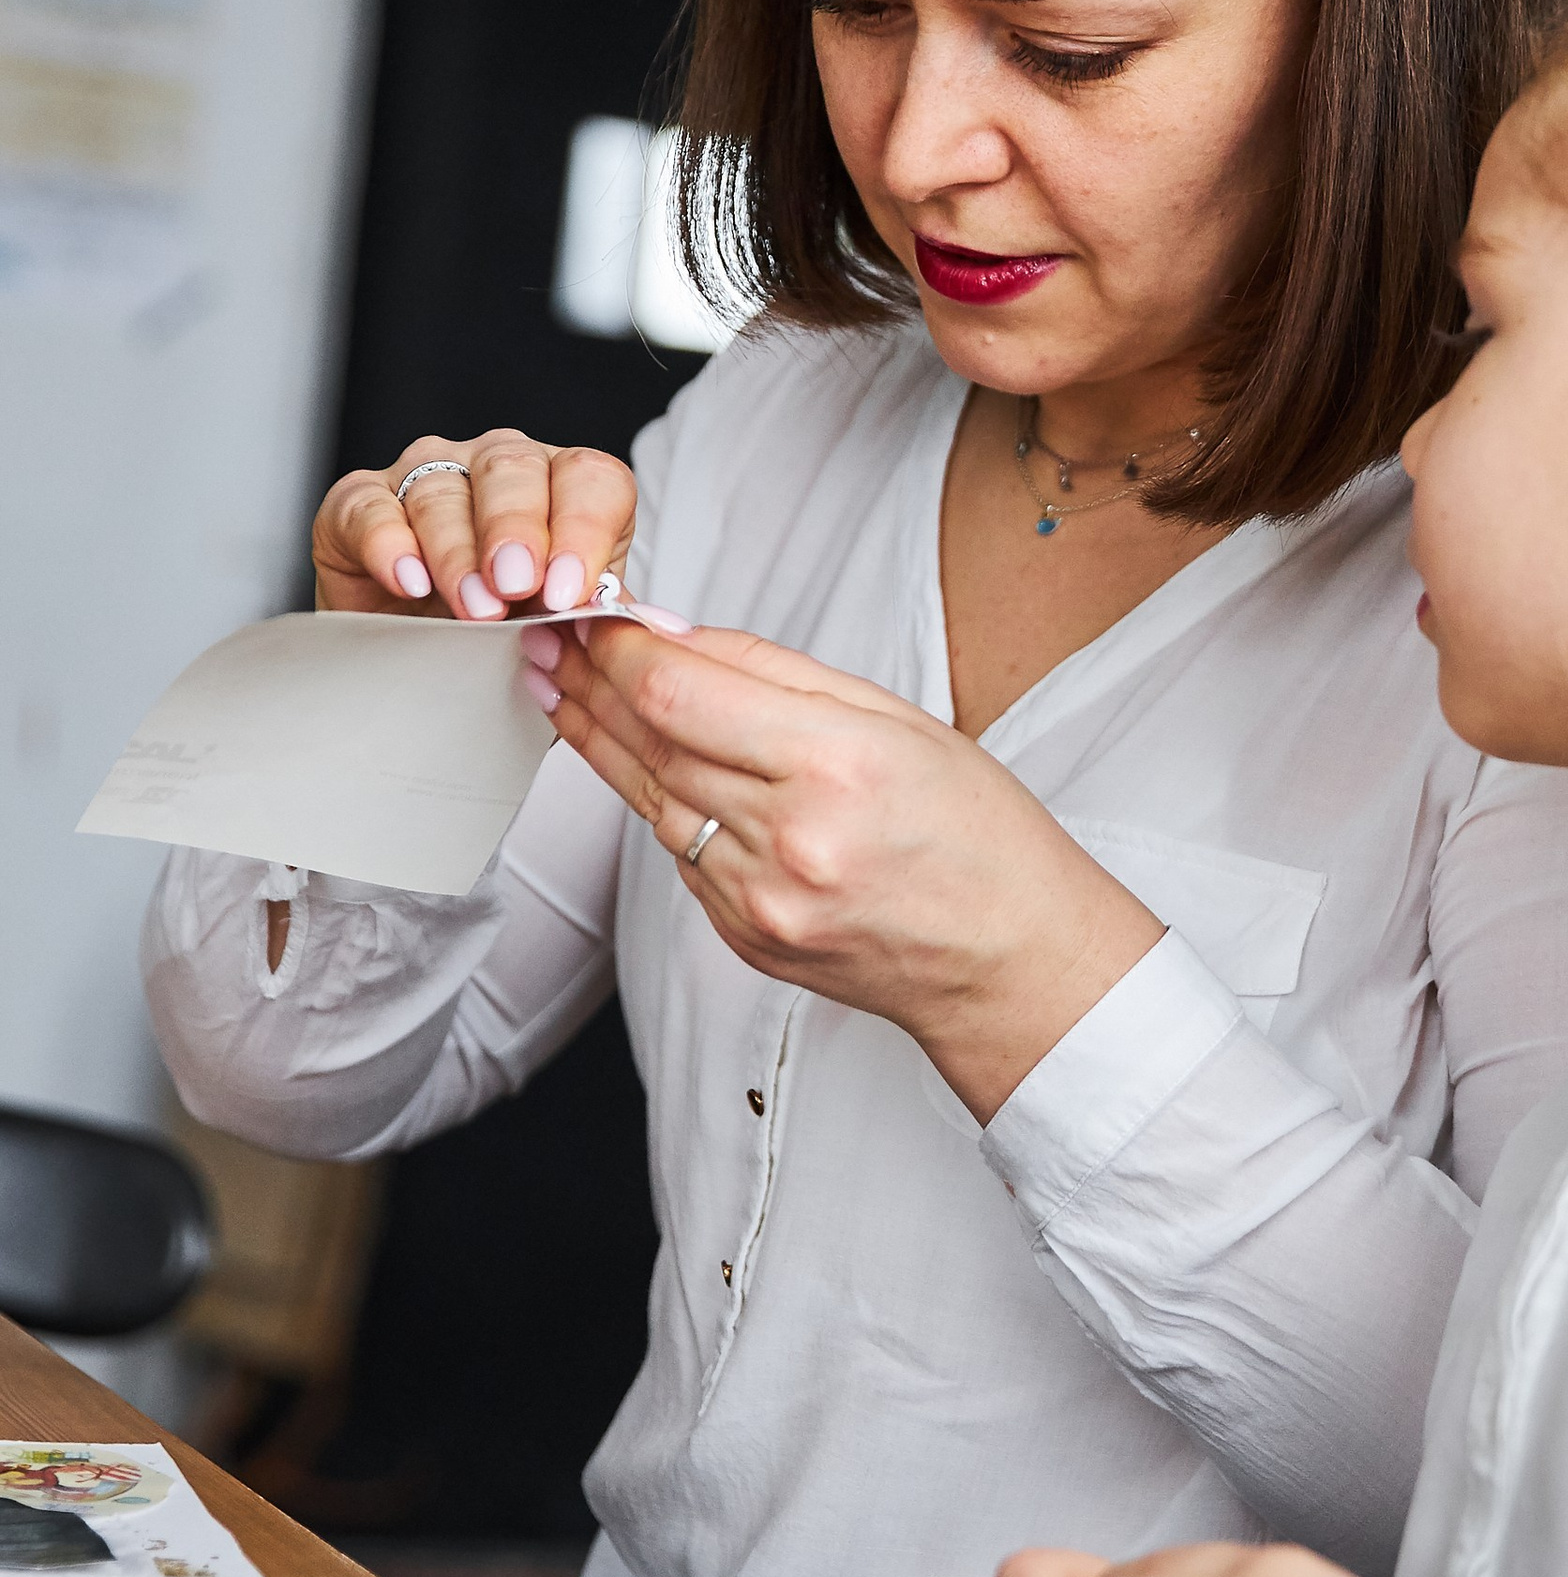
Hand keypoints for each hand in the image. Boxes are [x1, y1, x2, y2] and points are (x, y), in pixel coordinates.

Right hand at [313, 432, 637, 622]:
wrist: (424, 668)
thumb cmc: (503, 636)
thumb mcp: (562, 630)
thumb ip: (595, 618)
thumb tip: (641, 627)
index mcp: (563, 489)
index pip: (590, 479)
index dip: (582, 528)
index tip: (568, 589)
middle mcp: (496, 468)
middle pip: (514, 468)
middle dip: (517, 530)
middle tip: (516, 588)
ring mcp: (425, 477)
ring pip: (442, 488)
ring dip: (458, 551)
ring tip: (472, 606)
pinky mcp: (358, 504)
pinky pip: (369, 504)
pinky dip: (389, 541)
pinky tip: (408, 581)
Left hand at [531, 619, 1163, 1116]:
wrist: (1010, 960)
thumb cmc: (977, 832)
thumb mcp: (898, 720)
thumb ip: (776, 675)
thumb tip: (673, 634)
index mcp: (835, 767)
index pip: (680, 694)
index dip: (620, 649)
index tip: (595, 616)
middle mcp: (788, 839)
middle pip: (650, 744)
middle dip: (594, 683)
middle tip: (549, 639)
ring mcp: (759, 900)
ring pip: (650, 799)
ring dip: (601, 740)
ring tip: (561, 689)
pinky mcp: (744, 938)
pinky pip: (680, 852)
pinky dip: (659, 800)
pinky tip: (638, 762)